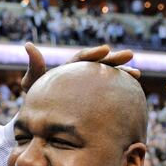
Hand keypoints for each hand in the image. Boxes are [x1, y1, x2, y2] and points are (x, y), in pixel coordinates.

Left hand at [20, 43, 139, 92]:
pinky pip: (109, 93)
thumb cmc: (35, 101)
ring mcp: (89, 86)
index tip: (105, 49)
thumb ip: (33, 67)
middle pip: (99, 64)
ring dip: (122, 74)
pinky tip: (134, 92)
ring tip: (136, 74)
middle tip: (130, 55)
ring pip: (107, 77)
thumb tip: (29, 44)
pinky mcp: (94, 98)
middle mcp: (81, 74)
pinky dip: (120, 91)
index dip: (93, 53)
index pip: (82, 58)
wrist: (41, 120)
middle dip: (114, 59)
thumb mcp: (32, 84)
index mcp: (68, 68)